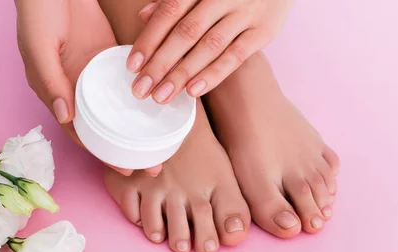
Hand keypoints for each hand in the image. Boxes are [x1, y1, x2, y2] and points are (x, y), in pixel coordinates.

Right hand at [15, 0, 161, 175]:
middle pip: (104, 127)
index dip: (103, 153)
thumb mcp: (39, 47)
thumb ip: (51, 81)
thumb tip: (65, 117)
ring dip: (136, 126)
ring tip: (162, 142)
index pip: (82, 133)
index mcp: (56, 94)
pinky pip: (125, 80)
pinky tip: (158, 105)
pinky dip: (140, 94)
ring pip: (117, 107)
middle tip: (154, 166)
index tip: (127, 170)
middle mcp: (76, 90)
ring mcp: (93, 73)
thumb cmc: (37, 13)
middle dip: (127, 148)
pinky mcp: (107, 55)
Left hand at [126, 0, 294, 102]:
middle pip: (186, 33)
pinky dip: (214, 74)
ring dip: (182, 74)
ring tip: (162, 96)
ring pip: (209, 47)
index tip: (133, 66)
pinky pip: (236, 56)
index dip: (149, 40)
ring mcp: (246, 12)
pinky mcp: (265, 30)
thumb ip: (174, 1)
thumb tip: (144, 17)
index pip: (169, 12)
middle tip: (141, 89)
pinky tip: (193, 91)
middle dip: (161, 64)